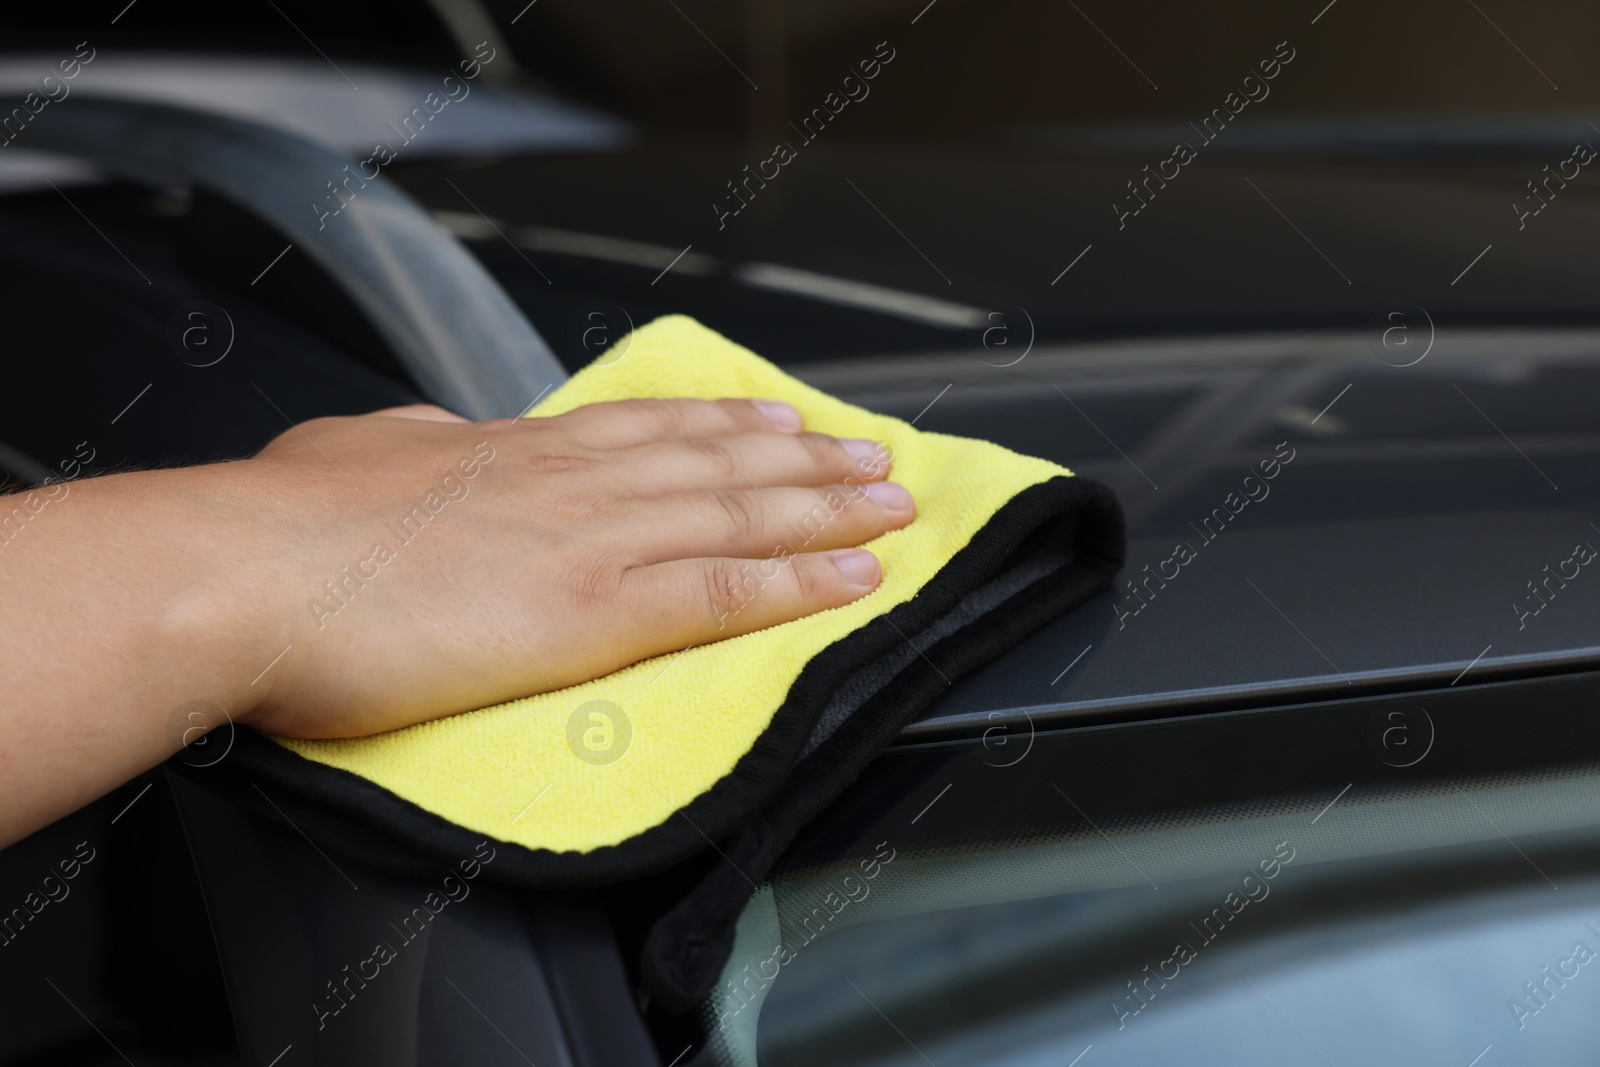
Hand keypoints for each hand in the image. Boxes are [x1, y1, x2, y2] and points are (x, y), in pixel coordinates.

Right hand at [238, 398, 913, 737]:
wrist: (246, 574)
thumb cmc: (278, 529)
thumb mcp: (349, 451)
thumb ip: (410, 442)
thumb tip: (432, 432)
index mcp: (511, 453)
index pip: (646, 429)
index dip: (723, 425)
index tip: (776, 418)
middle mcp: (572, 486)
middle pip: (718, 465)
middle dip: (807, 462)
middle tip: (870, 454)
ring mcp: (593, 544)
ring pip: (743, 516)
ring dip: (830, 510)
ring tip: (891, 502)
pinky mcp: (598, 613)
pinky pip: (728, 594)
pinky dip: (802, 583)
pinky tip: (855, 577)